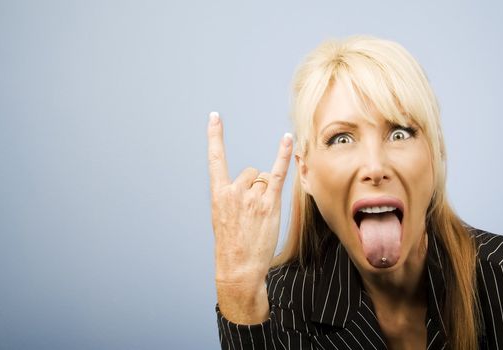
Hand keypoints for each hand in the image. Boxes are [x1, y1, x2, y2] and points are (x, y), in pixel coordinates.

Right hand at [207, 112, 292, 323]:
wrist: (238, 268)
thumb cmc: (231, 245)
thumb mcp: (223, 218)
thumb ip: (233, 196)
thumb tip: (253, 180)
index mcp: (218, 194)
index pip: (215, 159)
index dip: (215, 136)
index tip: (215, 117)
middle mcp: (234, 191)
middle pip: (250, 173)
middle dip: (253, 188)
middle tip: (250, 214)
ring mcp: (252, 197)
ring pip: (263, 180)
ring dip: (265, 194)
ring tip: (259, 217)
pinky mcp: (269, 203)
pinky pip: (277, 173)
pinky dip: (283, 155)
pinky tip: (287, 139)